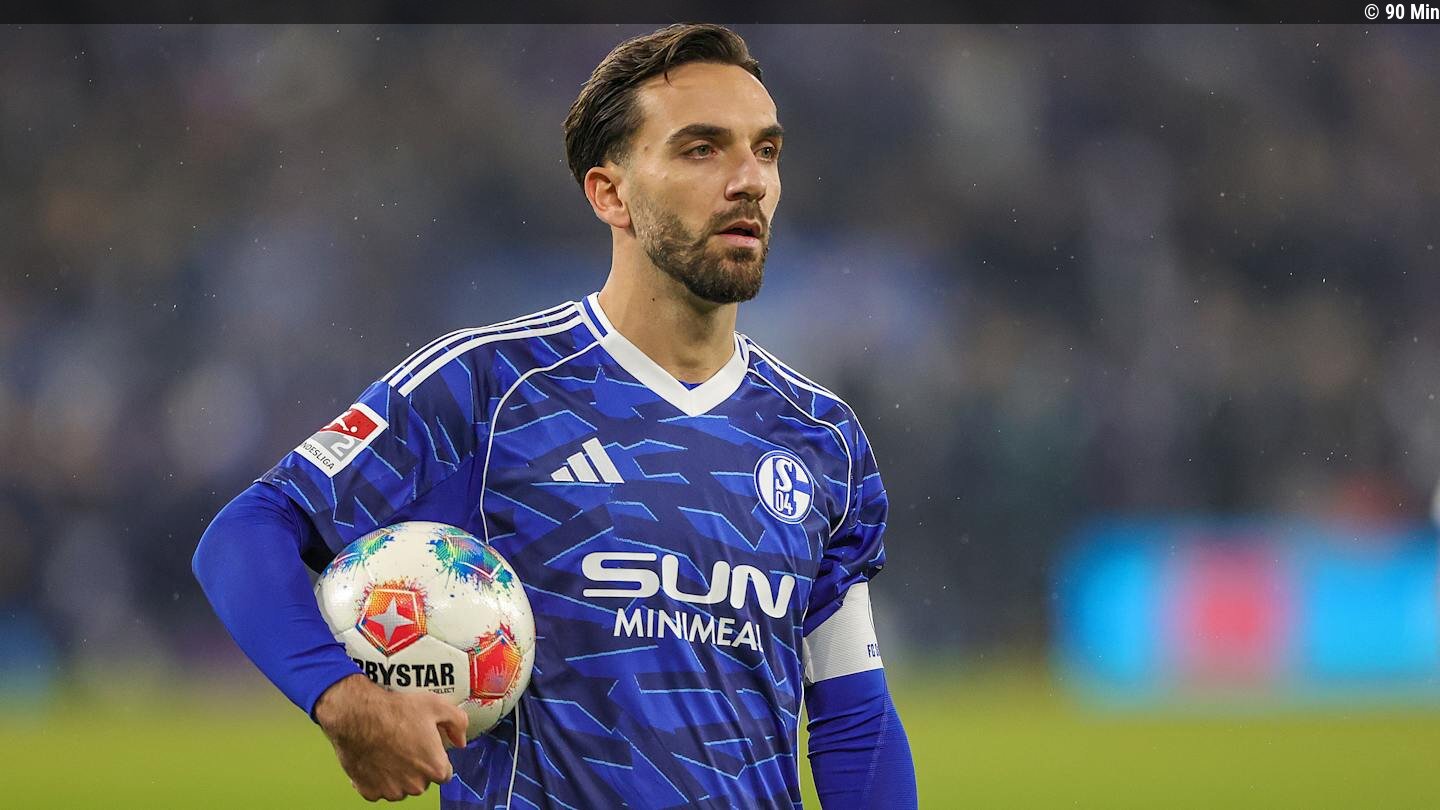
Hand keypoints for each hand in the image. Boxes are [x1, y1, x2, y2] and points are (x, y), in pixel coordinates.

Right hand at [314, 674, 468, 801]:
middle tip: (407, 745)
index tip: (427, 748)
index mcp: (434, 767)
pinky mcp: (369, 791)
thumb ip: (457, 723)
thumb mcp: (437, 705)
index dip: (436, 759)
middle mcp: (415, 785)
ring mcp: (391, 790)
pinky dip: (377, 778)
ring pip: (401, 787)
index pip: (444, 773)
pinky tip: (376, 758)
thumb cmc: (396, 711)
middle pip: (422, 781)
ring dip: (398, 775)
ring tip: (390, 750)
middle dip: (417, 767)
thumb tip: (460, 740)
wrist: (358, 715)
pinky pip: (378, 789)